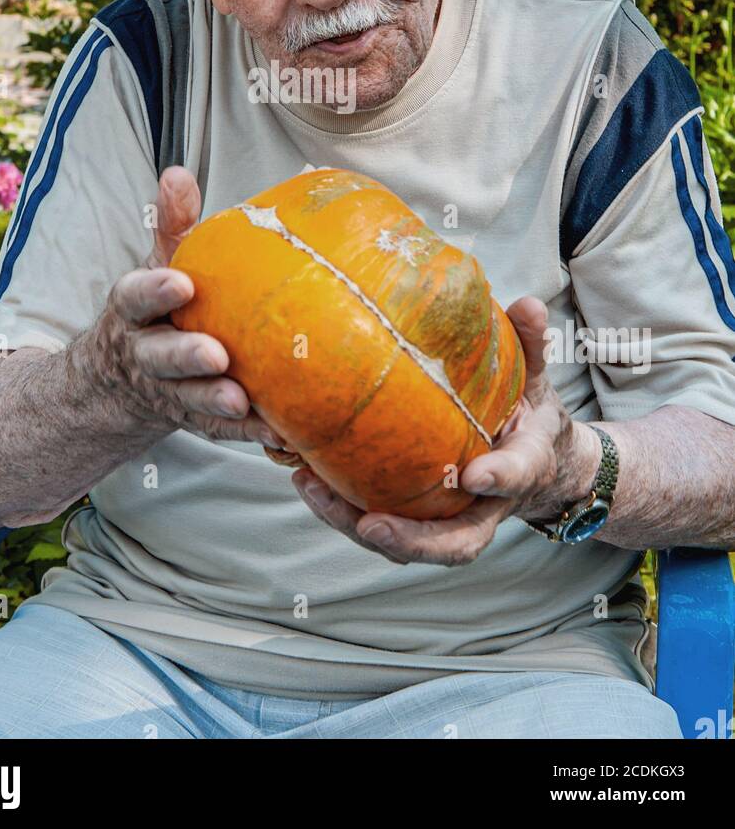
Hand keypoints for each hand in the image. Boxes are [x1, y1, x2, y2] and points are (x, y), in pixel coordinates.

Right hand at [92, 164, 283, 447]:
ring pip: (185, 398)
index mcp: (132, 309)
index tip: (181, 283)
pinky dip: (247, 432)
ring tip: (241, 398)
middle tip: (215, 354)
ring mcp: (165, 391)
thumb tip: (177, 173)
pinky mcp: (191, 420)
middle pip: (158, 356)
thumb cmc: (157, 306)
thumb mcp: (157, 262)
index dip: (155, 291)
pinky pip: (218, 429)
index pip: (135, 297)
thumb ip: (171, 224)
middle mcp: (143, 352)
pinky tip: (282, 431)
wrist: (118, 379)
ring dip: (212, 400)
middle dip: (184, 357)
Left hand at [292, 296, 600, 564]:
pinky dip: (345, 512)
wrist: (537, 461)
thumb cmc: (528, 414)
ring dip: (360, 527)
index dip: (499, 478)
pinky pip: (386, 526)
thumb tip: (527, 303)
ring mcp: (453, 516)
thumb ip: (530, 343)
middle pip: (458, 542)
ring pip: (413, 543)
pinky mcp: (421, 516)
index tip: (475, 474)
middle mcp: (488, 504)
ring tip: (316, 493)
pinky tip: (309, 481)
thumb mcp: (535, 377)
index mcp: (524, 465)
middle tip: (373, 524)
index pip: (517, 474)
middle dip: (414, 540)